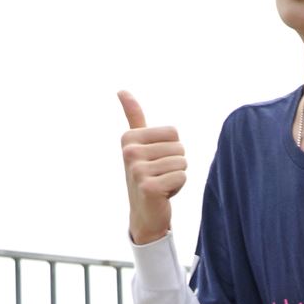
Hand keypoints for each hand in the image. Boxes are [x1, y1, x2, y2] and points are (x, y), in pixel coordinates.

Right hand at [118, 91, 186, 243]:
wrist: (144, 214)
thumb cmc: (146, 175)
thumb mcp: (138, 144)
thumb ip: (134, 117)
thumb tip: (121, 90)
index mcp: (129, 138)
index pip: (173, 132)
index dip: (171, 149)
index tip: (155, 161)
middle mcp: (130, 152)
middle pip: (179, 147)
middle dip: (175, 164)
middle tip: (159, 176)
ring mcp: (137, 170)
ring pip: (182, 163)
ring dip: (176, 176)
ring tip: (161, 184)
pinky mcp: (148, 187)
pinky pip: (181, 177)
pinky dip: (178, 188)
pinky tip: (163, 194)